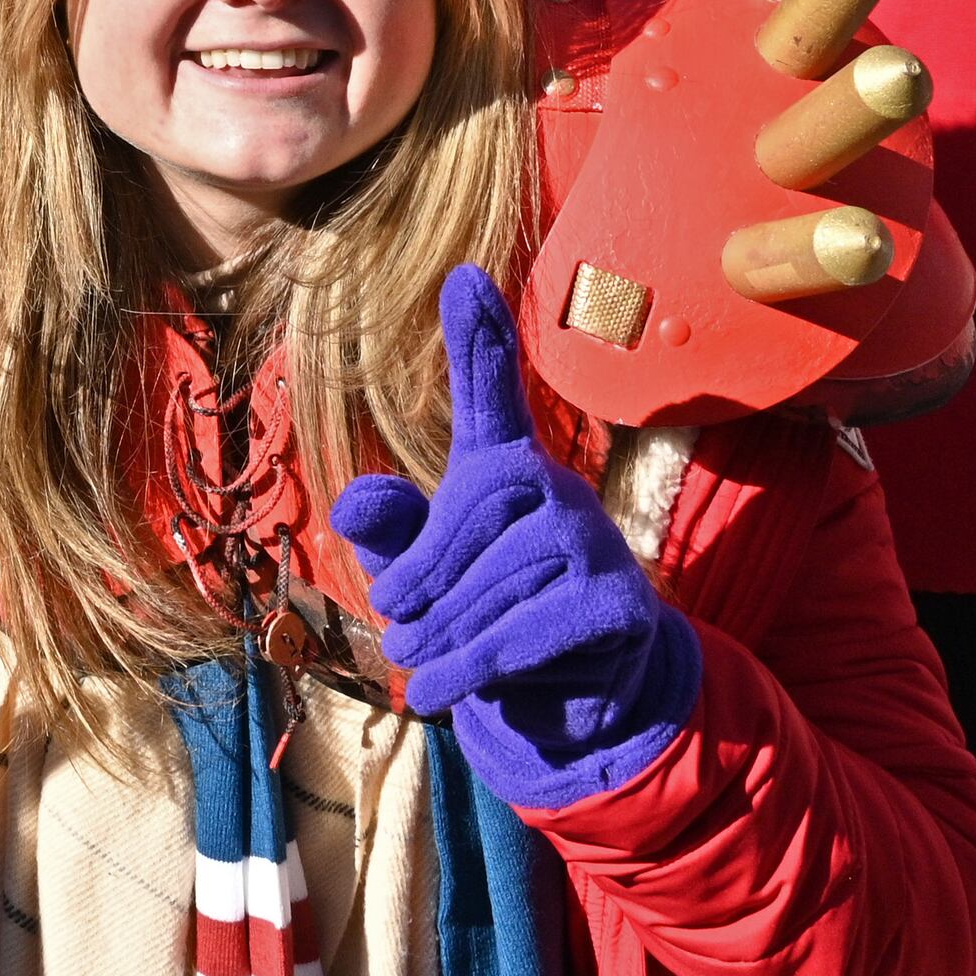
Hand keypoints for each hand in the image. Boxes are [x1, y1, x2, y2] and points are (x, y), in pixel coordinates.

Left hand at [331, 266, 699, 812]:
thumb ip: (388, 536)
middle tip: (394, 627)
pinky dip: (472, 667)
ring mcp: (595, 542)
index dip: (479, 339)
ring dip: (441, 634)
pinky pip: (528, 630)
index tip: (464, 275)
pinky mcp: (618, 605)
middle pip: (469, 515)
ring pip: (495, 580)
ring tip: (414, 665)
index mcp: (504, 468)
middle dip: (421, 580)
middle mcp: (556, 488)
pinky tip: (438, 693)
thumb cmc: (480, 615)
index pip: (492, 396)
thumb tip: (357, 501)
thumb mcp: (419, 574)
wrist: (566, 699)